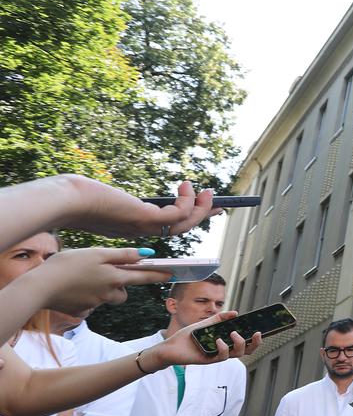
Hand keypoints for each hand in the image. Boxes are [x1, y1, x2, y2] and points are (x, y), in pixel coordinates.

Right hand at [25, 247, 172, 315]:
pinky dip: (85, 297)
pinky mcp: (81, 311)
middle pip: (124, 291)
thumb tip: (147, 255)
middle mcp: (108, 294)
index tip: (172, 274)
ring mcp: (95, 304)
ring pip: (107, 297)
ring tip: (82, 277)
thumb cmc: (66, 265)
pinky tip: (71, 288)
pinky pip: (89, 304)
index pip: (144, 276)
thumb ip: (122, 255)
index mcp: (114, 277)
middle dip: (120, 284)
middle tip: (104, 272)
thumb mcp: (96, 254)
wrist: (39, 287)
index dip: (159, 274)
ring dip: (102, 290)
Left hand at [58, 176, 220, 237]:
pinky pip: (177, 214)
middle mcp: (142, 230)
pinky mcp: (146, 218)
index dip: (186, 218)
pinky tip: (184, 185)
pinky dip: (186, 201)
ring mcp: (144, 226)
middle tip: (219, 202)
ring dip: (200, 209)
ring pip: (184, 225)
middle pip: (181, 228)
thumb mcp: (103, 197)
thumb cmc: (80, 197)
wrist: (70, 202)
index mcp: (133, 227)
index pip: (166, 227)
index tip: (200, 206)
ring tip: (206, 191)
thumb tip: (102, 193)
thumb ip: (110, 200)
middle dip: (202, 215)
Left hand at [143, 310, 260, 366]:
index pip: (245, 342)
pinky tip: (218, 340)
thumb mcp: (205, 324)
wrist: (170, 347)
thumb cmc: (187, 337)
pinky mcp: (209, 359)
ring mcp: (217, 355)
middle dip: (255, 343)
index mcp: (225, 341)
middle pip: (247, 350)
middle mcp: (224, 349)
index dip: (255, 338)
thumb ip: (219, 318)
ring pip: (237, 354)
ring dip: (240, 343)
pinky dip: (223, 347)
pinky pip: (222, 356)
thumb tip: (235, 313)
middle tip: (257, 334)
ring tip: (234, 334)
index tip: (260, 329)